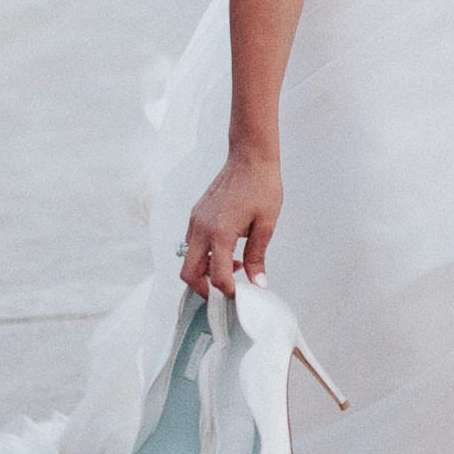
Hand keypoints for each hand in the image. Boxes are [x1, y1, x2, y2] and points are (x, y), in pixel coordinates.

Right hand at [180, 150, 279, 295]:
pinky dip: (203, 254)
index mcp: (220, 233)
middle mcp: (201, 228)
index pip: (216, 276)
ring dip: (203, 270)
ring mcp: (196, 220)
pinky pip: (191, 242)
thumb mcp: (266, 224)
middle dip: (203, 289)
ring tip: (231, 266)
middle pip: (188, 273)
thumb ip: (257, 256)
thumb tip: (257, 282)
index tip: (238, 296)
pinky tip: (225, 249)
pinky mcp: (196, 214)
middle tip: (224, 291)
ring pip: (187, 258)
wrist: (250, 157)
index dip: (227, 291)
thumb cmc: (261, 185)